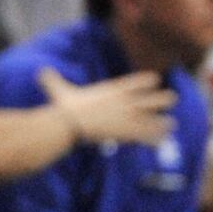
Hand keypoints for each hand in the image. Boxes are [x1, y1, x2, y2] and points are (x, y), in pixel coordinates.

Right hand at [40, 66, 180, 146]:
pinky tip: (163, 141)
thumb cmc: (65, 107)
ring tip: (172, 124)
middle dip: (160, 99)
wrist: (71, 122)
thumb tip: (39, 71)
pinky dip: (154, 138)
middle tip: (173, 98)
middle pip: (148, 99)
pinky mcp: (126, 132)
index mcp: (112, 90)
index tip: (155, 79)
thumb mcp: (60, 90)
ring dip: (161, 122)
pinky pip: (144, 136)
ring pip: (150, 118)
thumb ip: (52, 80)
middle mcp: (124, 102)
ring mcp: (127, 116)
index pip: (133, 83)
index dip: (145, 81)